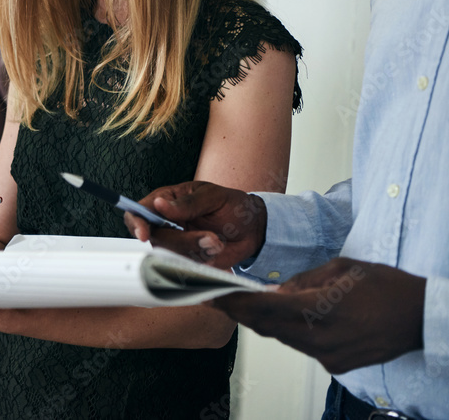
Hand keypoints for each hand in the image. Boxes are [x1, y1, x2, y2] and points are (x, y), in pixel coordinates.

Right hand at [124, 181, 266, 268]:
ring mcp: (175, 243)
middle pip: (155, 238)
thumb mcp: (213, 197)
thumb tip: (159, 204)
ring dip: (197, 251)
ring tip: (218, 242)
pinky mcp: (187, 259)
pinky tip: (217, 249)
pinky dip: (204, 259)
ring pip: (171, 254)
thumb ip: (187, 203)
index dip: (137, 224)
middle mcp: (165, 223)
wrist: (252, 228)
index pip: (139, 212)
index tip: (144, 235)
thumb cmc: (231, 205)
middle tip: (211, 238)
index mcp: (166, 201)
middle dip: (183, 241)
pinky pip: (186, 266)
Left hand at [210, 258, 425, 373]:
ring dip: (261, 322)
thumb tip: (272, 291)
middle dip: (239, 312)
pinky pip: (301, 347)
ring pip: (282, 338)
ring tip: (241, 305)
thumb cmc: (385, 287)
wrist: (421, 318)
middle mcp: (321, 339)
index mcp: (321, 309)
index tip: (214, 294)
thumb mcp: (340, 269)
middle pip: (266, 327)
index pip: (265, 307)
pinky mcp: (336, 365)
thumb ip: (301, 281)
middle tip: (216, 299)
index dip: (235, 301)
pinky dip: (287, 331)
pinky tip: (279, 318)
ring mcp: (328, 356)